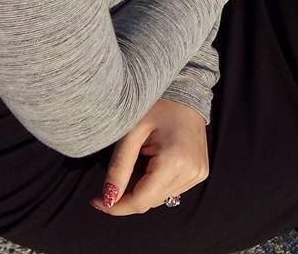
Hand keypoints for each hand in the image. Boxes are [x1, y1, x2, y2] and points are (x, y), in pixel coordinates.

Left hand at [88, 98, 209, 215]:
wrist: (186, 91)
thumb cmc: (157, 105)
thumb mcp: (132, 132)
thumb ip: (119, 167)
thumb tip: (108, 200)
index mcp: (175, 161)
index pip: (141, 201)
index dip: (116, 206)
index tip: (96, 201)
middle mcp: (191, 172)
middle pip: (150, 202)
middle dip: (128, 194)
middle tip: (117, 172)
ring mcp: (198, 173)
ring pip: (160, 198)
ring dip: (143, 188)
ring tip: (140, 159)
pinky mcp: (200, 172)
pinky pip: (172, 189)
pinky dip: (157, 183)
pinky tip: (154, 162)